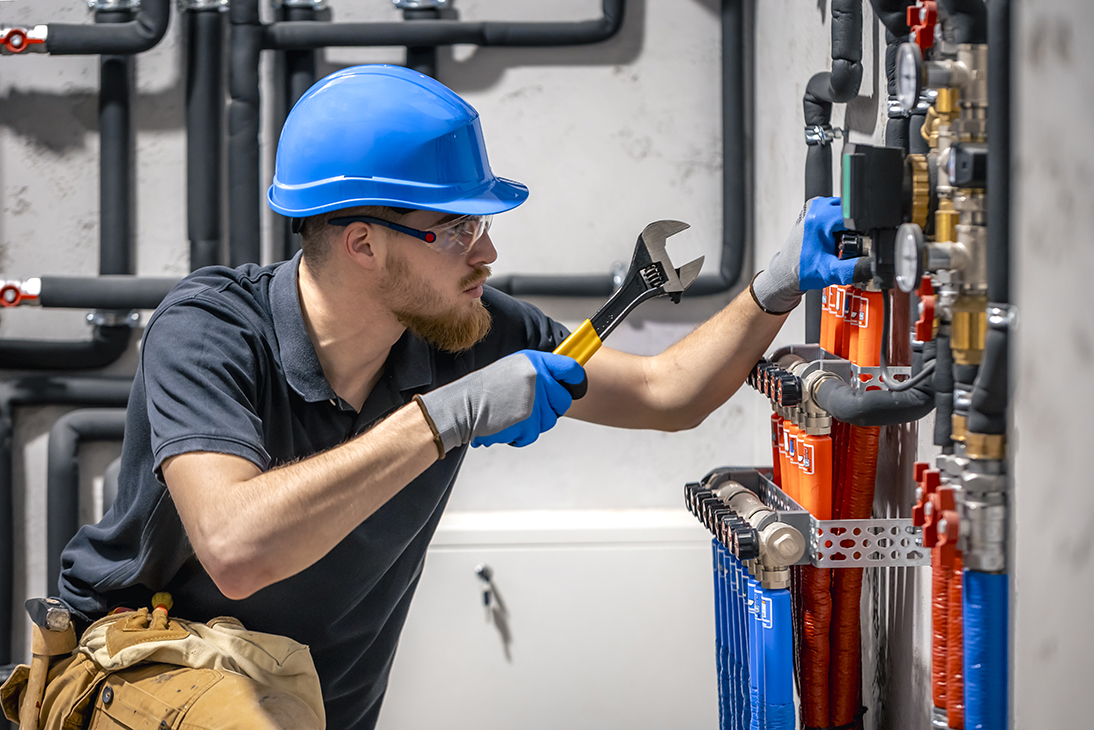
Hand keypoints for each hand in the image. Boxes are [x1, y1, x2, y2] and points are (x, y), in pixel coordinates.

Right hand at [416, 350, 585, 453]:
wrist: (461, 406)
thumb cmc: (484, 390)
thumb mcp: (513, 369)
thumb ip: (537, 373)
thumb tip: (561, 381)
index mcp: (534, 361)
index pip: (571, 368)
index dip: (577, 380)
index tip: (577, 386)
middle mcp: (537, 377)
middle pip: (564, 400)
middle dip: (550, 409)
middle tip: (529, 408)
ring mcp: (534, 400)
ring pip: (549, 421)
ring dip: (533, 423)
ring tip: (511, 414)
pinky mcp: (528, 421)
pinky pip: (534, 434)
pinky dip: (520, 435)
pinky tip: (506, 424)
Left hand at [751, 197, 862, 313]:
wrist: (786, 272)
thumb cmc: (802, 270)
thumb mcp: (832, 272)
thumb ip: (855, 269)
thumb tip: (875, 265)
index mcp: (821, 218)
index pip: (855, 215)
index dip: (863, 230)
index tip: (857, 244)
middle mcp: (817, 207)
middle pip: (852, 211)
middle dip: (855, 228)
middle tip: (844, 246)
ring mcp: (815, 206)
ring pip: (846, 210)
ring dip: (848, 225)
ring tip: (838, 243)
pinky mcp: (815, 209)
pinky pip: (837, 211)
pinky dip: (840, 223)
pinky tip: (833, 238)